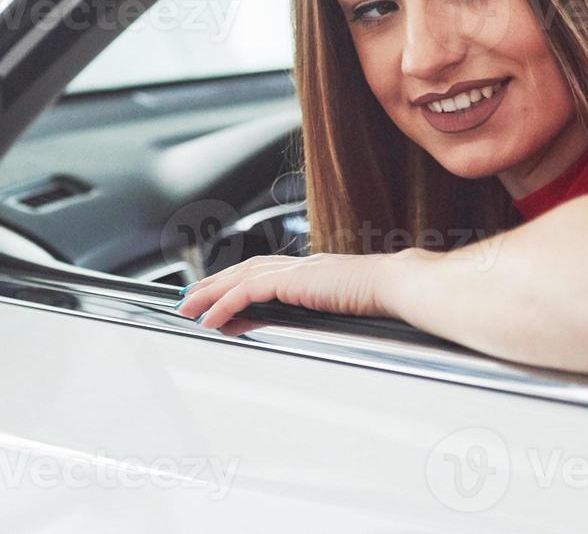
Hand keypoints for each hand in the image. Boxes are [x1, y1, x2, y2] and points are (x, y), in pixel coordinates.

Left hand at [175, 252, 400, 328]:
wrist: (398, 284)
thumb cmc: (385, 299)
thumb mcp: (347, 307)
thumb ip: (326, 311)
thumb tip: (319, 321)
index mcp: (311, 271)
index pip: (263, 274)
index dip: (237, 283)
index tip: (218, 298)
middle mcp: (299, 266)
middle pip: (244, 271)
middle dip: (213, 285)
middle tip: (189, 300)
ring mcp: (294, 270)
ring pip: (239, 278)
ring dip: (211, 294)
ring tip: (189, 308)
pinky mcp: (292, 281)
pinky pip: (247, 292)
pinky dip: (226, 305)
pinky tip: (211, 318)